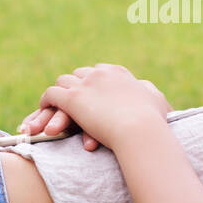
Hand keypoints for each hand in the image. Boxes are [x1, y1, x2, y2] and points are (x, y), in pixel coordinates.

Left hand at [35, 64, 172, 151]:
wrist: (140, 130)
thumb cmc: (152, 119)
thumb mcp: (156, 99)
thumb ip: (149, 91)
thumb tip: (146, 89)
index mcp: (119, 73)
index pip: (99, 72)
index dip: (93, 82)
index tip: (92, 93)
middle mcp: (100, 74)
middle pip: (79, 74)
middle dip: (75, 86)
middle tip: (73, 100)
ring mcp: (85, 85)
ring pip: (63, 82)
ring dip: (60, 93)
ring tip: (55, 105)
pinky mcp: (72, 98)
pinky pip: (51, 94)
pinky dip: (47, 101)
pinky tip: (46, 109)